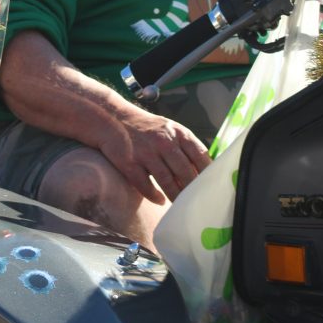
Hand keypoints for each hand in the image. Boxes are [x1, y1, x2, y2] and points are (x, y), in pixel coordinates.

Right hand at [92, 107, 209, 203]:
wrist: (111, 118)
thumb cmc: (145, 128)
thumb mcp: (170, 129)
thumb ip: (186, 146)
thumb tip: (204, 171)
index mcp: (178, 133)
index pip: (201, 156)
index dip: (208, 174)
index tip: (211, 186)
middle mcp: (163, 141)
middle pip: (185, 172)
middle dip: (192, 189)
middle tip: (197, 201)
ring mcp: (145, 152)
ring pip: (166, 181)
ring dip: (175, 195)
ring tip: (180, 204)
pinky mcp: (129, 162)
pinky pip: (144, 185)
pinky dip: (154, 195)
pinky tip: (159, 200)